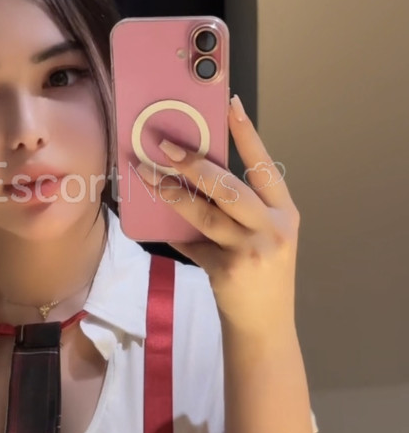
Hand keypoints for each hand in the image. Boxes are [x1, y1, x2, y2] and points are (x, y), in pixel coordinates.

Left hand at [137, 96, 300, 338]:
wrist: (265, 328)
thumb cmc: (261, 275)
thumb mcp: (265, 237)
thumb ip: (242, 209)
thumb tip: (194, 174)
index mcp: (285, 212)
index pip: (265, 165)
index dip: (247, 134)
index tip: (230, 103)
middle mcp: (273, 228)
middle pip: (229, 186)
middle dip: (194, 163)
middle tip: (164, 144)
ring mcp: (251, 250)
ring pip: (204, 212)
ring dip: (171, 193)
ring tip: (147, 175)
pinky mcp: (228, 270)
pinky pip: (191, 243)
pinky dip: (172, 234)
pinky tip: (154, 225)